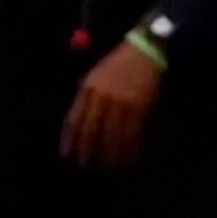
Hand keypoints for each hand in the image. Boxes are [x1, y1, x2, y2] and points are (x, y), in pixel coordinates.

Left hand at [61, 41, 163, 169]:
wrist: (147, 49)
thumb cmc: (122, 62)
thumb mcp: (98, 74)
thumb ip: (89, 95)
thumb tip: (83, 123)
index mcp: (88, 88)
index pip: (74, 120)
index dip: (70, 141)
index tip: (69, 156)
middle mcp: (101, 96)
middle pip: (91, 132)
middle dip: (88, 152)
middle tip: (89, 168)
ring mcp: (120, 102)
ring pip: (111, 136)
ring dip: (111, 156)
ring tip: (110, 169)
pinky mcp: (139, 106)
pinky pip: (132, 133)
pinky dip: (131, 148)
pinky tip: (131, 157)